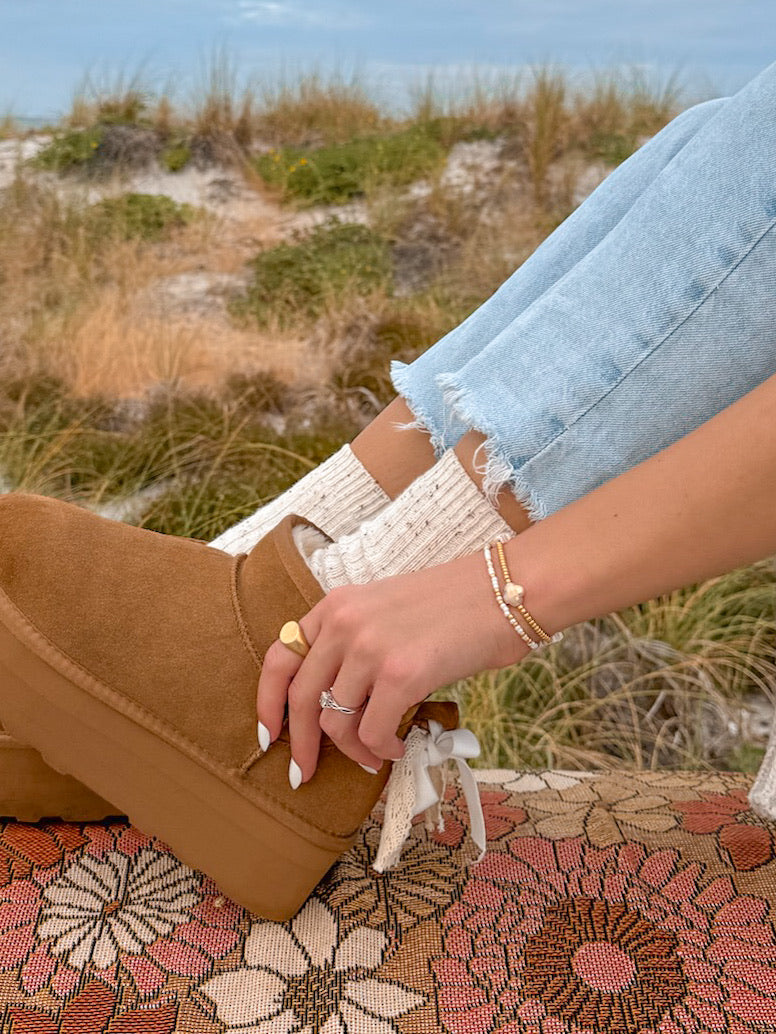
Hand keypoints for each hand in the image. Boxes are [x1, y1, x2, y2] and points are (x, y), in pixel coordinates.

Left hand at [256, 549, 526, 782]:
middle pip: (301, 698)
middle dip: (300, 744)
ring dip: (355, 749)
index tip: (269, 733)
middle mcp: (344, 623)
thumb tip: (340, 704)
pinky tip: (401, 747)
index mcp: (336, 605)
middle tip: (304, 772)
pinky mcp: (401, 674)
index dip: (267, 702)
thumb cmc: (455, 605)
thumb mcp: (386, 610)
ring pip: (337, 721)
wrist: (504, 591)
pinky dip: (384, 750)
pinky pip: (373, 732)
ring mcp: (370, 648)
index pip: (279, 657)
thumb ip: (354, 645)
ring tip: (377, 754)